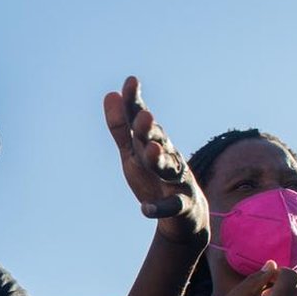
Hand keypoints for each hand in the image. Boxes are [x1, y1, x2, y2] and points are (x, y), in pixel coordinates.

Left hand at [104, 76, 208, 244]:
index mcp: (153, 142)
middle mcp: (167, 156)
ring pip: (168, 169)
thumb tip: (110, 94)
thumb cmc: (154, 176)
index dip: (136, 102)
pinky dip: (159, 208)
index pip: (142, 119)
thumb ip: (121, 127)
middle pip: (157, 141)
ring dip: (159, 159)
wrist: (186, 214)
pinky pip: (172, 206)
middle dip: (150, 129)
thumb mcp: (132, 152)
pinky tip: (145, 209)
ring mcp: (177, 180)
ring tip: (151, 150)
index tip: (131, 80)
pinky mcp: (182, 205)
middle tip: (143, 117)